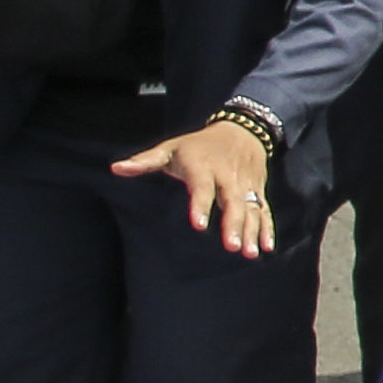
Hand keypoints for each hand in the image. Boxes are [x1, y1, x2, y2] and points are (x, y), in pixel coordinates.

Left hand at [111, 116, 275, 258]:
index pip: (202, 186)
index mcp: (204, 166)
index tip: (199, 225)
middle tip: (231, 247)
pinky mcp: (257, 191)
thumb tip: (116, 168)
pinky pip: (264, 210)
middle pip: (233, 201)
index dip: (201, 204)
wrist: (242, 130)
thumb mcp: (170, 147)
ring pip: (251, 208)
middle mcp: (228, 176)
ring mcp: (245, 185)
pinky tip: (265, 247)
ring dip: (252, 230)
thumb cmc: (197, 145)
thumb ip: (145, 161)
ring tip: (248, 253)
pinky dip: (266, 228)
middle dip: (234, 223)